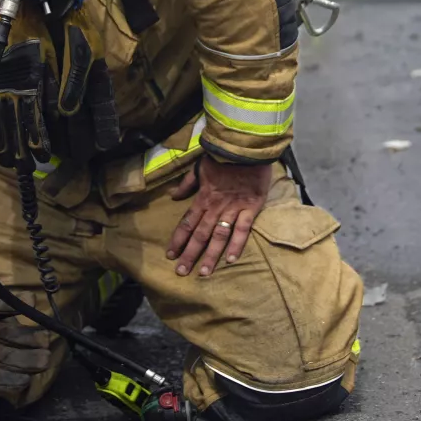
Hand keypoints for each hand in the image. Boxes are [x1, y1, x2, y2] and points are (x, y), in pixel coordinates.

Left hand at [166, 157, 272, 277]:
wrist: (246, 147)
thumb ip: (187, 183)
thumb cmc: (223, 156)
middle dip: (190, 254)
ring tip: (203, 272)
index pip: (187, 223)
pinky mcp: (250, 208)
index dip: (178, 240)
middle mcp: (215, 207)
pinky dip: (236, 244)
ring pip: (219, 236)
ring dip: (210, 255)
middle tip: (181, 273)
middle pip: (200, 234)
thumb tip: (173, 196)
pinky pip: (243, 229)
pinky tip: (230, 259)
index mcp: (203, 198)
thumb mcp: (200, 167)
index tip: (170, 255)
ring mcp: (233, 209)